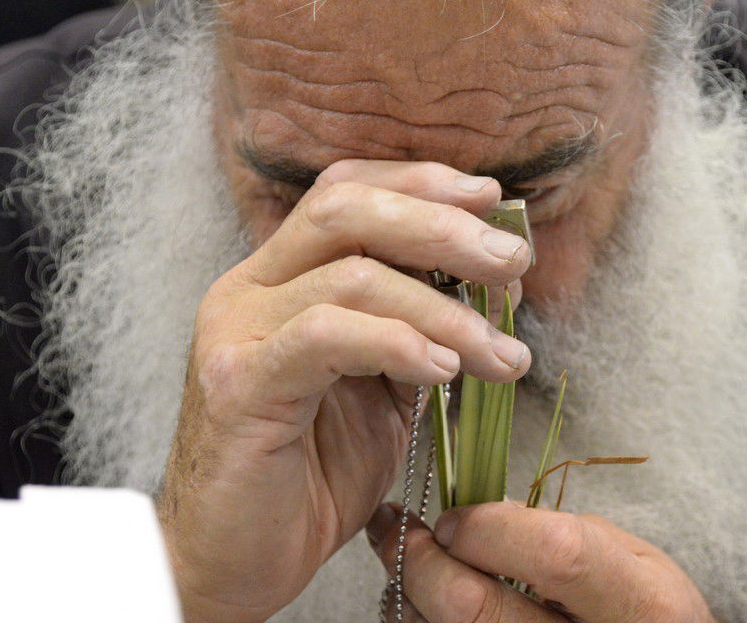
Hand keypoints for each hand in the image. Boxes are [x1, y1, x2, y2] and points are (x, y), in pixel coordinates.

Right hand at [156, 160, 531, 622]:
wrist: (232, 563)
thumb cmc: (308, 477)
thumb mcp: (379, 390)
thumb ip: (415, 330)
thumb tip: (494, 286)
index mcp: (278, 278)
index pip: (345, 192)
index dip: (421, 183)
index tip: (492, 198)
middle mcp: (249, 289)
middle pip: (345, 209)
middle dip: (443, 226)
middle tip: (513, 262)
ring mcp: (237, 331)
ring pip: (350, 275)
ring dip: (446, 309)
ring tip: (501, 355)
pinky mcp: (238, 384)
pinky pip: (327, 336)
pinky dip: (398, 343)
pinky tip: (444, 371)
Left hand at [368, 501, 716, 622]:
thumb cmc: (645, 612)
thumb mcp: (633, 563)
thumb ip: (563, 533)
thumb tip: (479, 517)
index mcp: (638, 602)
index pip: (551, 554)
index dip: (487, 529)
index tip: (452, 519)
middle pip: (471, 606)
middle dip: (420, 559)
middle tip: (397, 528)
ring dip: (407, 594)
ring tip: (403, 565)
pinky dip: (419, 622)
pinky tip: (420, 603)